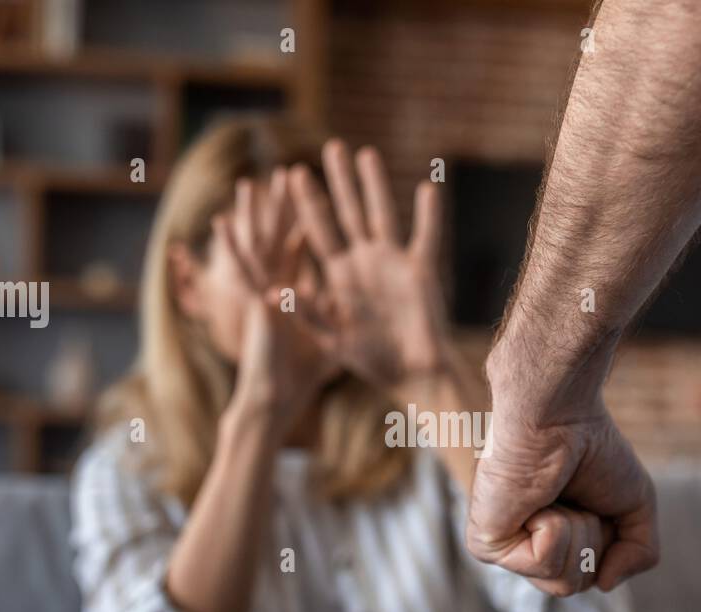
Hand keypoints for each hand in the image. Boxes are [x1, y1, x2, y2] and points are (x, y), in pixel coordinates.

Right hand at [216, 169, 335, 427]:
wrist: (278, 398)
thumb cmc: (302, 376)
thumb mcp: (334, 339)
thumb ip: (345, 319)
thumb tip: (368, 310)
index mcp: (304, 291)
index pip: (310, 247)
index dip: (313, 220)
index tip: (318, 194)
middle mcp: (283, 286)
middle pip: (285, 235)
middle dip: (287, 205)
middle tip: (289, 173)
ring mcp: (266, 293)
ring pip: (260, 245)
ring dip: (256, 216)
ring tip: (250, 184)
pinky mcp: (255, 304)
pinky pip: (244, 270)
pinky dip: (233, 246)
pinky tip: (223, 222)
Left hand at [289, 140, 451, 397]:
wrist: (412, 375)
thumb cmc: (371, 360)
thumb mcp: (332, 336)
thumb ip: (306, 312)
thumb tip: (271, 292)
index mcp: (340, 275)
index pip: (319, 231)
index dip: (306, 203)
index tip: (292, 173)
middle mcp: (365, 262)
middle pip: (349, 213)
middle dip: (339, 181)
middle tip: (331, 146)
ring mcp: (393, 263)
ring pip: (383, 214)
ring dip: (375, 185)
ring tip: (367, 153)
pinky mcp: (421, 272)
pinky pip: (426, 236)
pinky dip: (428, 214)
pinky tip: (428, 187)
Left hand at [467, 349, 658, 594]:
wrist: (557, 414)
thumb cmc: (590, 447)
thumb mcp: (636, 507)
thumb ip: (639, 554)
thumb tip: (604, 585)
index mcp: (549, 543)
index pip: (587, 579)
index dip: (606, 540)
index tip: (591, 497)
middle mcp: (520, 548)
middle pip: (575, 586)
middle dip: (591, 540)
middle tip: (573, 496)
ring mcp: (501, 549)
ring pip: (562, 582)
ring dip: (576, 531)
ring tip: (553, 495)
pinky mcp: (485, 545)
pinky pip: (543, 563)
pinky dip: (554, 528)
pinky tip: (536, 499)